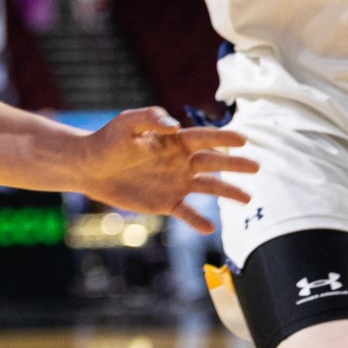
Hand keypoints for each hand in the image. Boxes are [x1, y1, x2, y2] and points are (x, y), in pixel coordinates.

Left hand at [75, 108, 256, 231]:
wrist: (90, 167)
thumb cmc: (107, 140)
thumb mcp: (126, 124)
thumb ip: (150, 119)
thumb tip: (174, 126)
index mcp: (174, 141)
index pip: (204, 138)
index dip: (223, 138)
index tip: (243, 139)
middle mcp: (180, 162)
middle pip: (214, 163)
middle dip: (236, 164)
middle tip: (257, 166)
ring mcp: (175, 182)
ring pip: (208, 188)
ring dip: (228, 192)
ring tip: (248, 199)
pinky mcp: (164, 202)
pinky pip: (187, 212)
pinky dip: (198, 220)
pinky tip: (209, 228)